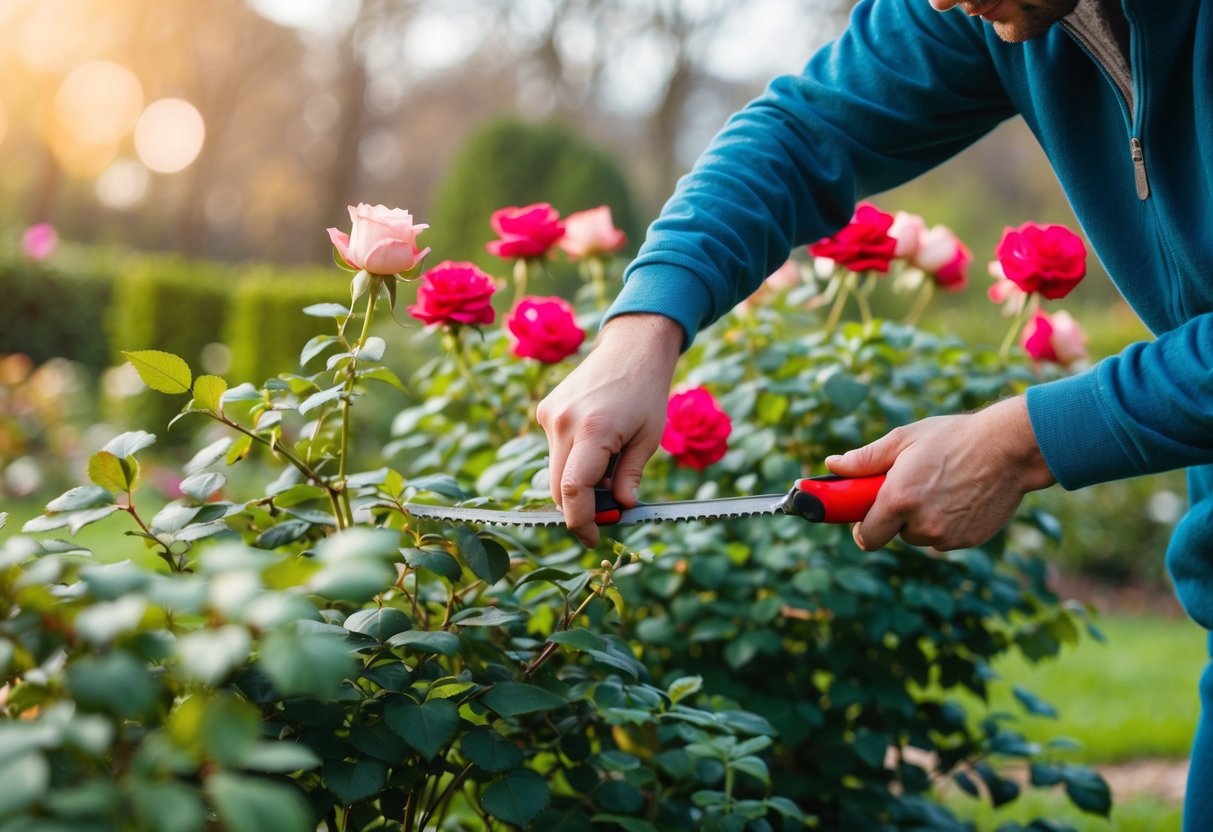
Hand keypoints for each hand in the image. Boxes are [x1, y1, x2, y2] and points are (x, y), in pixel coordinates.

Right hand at [536, 314, 682, 546]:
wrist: (631, 347)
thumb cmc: (647, 391)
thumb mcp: (649, 438)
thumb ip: (630, 476)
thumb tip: (620, 508)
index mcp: (594, 430)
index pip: (574, 490)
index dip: (581, 521)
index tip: (593, 537)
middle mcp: (564, 422)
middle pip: (559, 487)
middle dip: (581, 507)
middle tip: (611, 509)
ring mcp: (550, 414)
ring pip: (555, 471)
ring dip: (578, 482)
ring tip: (611, 464)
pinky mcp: (546, 410)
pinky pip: (555, 449)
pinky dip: (572, 459)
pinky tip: (598, 442)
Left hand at [825, 396, 1055, 549]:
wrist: (1010, 447)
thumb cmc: (953, 437)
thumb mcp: (904, 440)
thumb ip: (865, 459)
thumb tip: (833, 465)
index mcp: (898, 499)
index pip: (866, 537)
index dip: (863, 527)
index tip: (864, 516)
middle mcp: (921, 524)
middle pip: (894, 534)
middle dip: (896, 516)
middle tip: (910, 488)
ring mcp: (947, 536)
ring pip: (921, 536)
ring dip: (923, 519)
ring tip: (941, 485)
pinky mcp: (969, 540)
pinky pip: (946, 538)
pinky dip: (947, 522)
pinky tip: (961, 495)